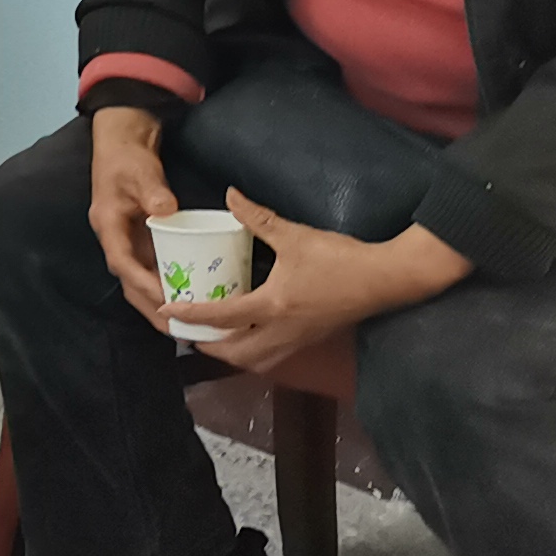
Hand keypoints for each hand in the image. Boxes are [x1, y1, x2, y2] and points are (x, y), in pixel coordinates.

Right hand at [87, 108, 182, 333]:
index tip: (164, 300)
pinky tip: (188, 299)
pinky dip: (165, 287)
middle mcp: (115, 239)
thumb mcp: (141, 172)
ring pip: (139, 281)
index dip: (142, 284)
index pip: (122, 262)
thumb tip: (167, 211)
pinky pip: (152, 270)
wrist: (122, 141)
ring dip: (158, 304)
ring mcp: (127, 241)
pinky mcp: (140, 239)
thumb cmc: (127, 157)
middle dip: (152, 308)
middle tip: (178, 330)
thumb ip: (153, 191)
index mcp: (108, 225)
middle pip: (129, 283)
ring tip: (185, 327)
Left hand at [187, 195, 467, 372]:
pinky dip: (255, 353)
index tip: (168, 311)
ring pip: (257, 361)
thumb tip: (229, 194)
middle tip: (188, 329)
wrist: (387, 279)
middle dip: (209, 346)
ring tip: (213, 338)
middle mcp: (283, 331)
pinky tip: (248, 335)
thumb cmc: (341, 257)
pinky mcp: (312, 339)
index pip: (224, 317)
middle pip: (237, 353)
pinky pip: (275, 357)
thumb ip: (258, 217)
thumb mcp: (295, 235)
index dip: (193, 314)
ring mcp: (300, 340)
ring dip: (232, 354)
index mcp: (273, 306)